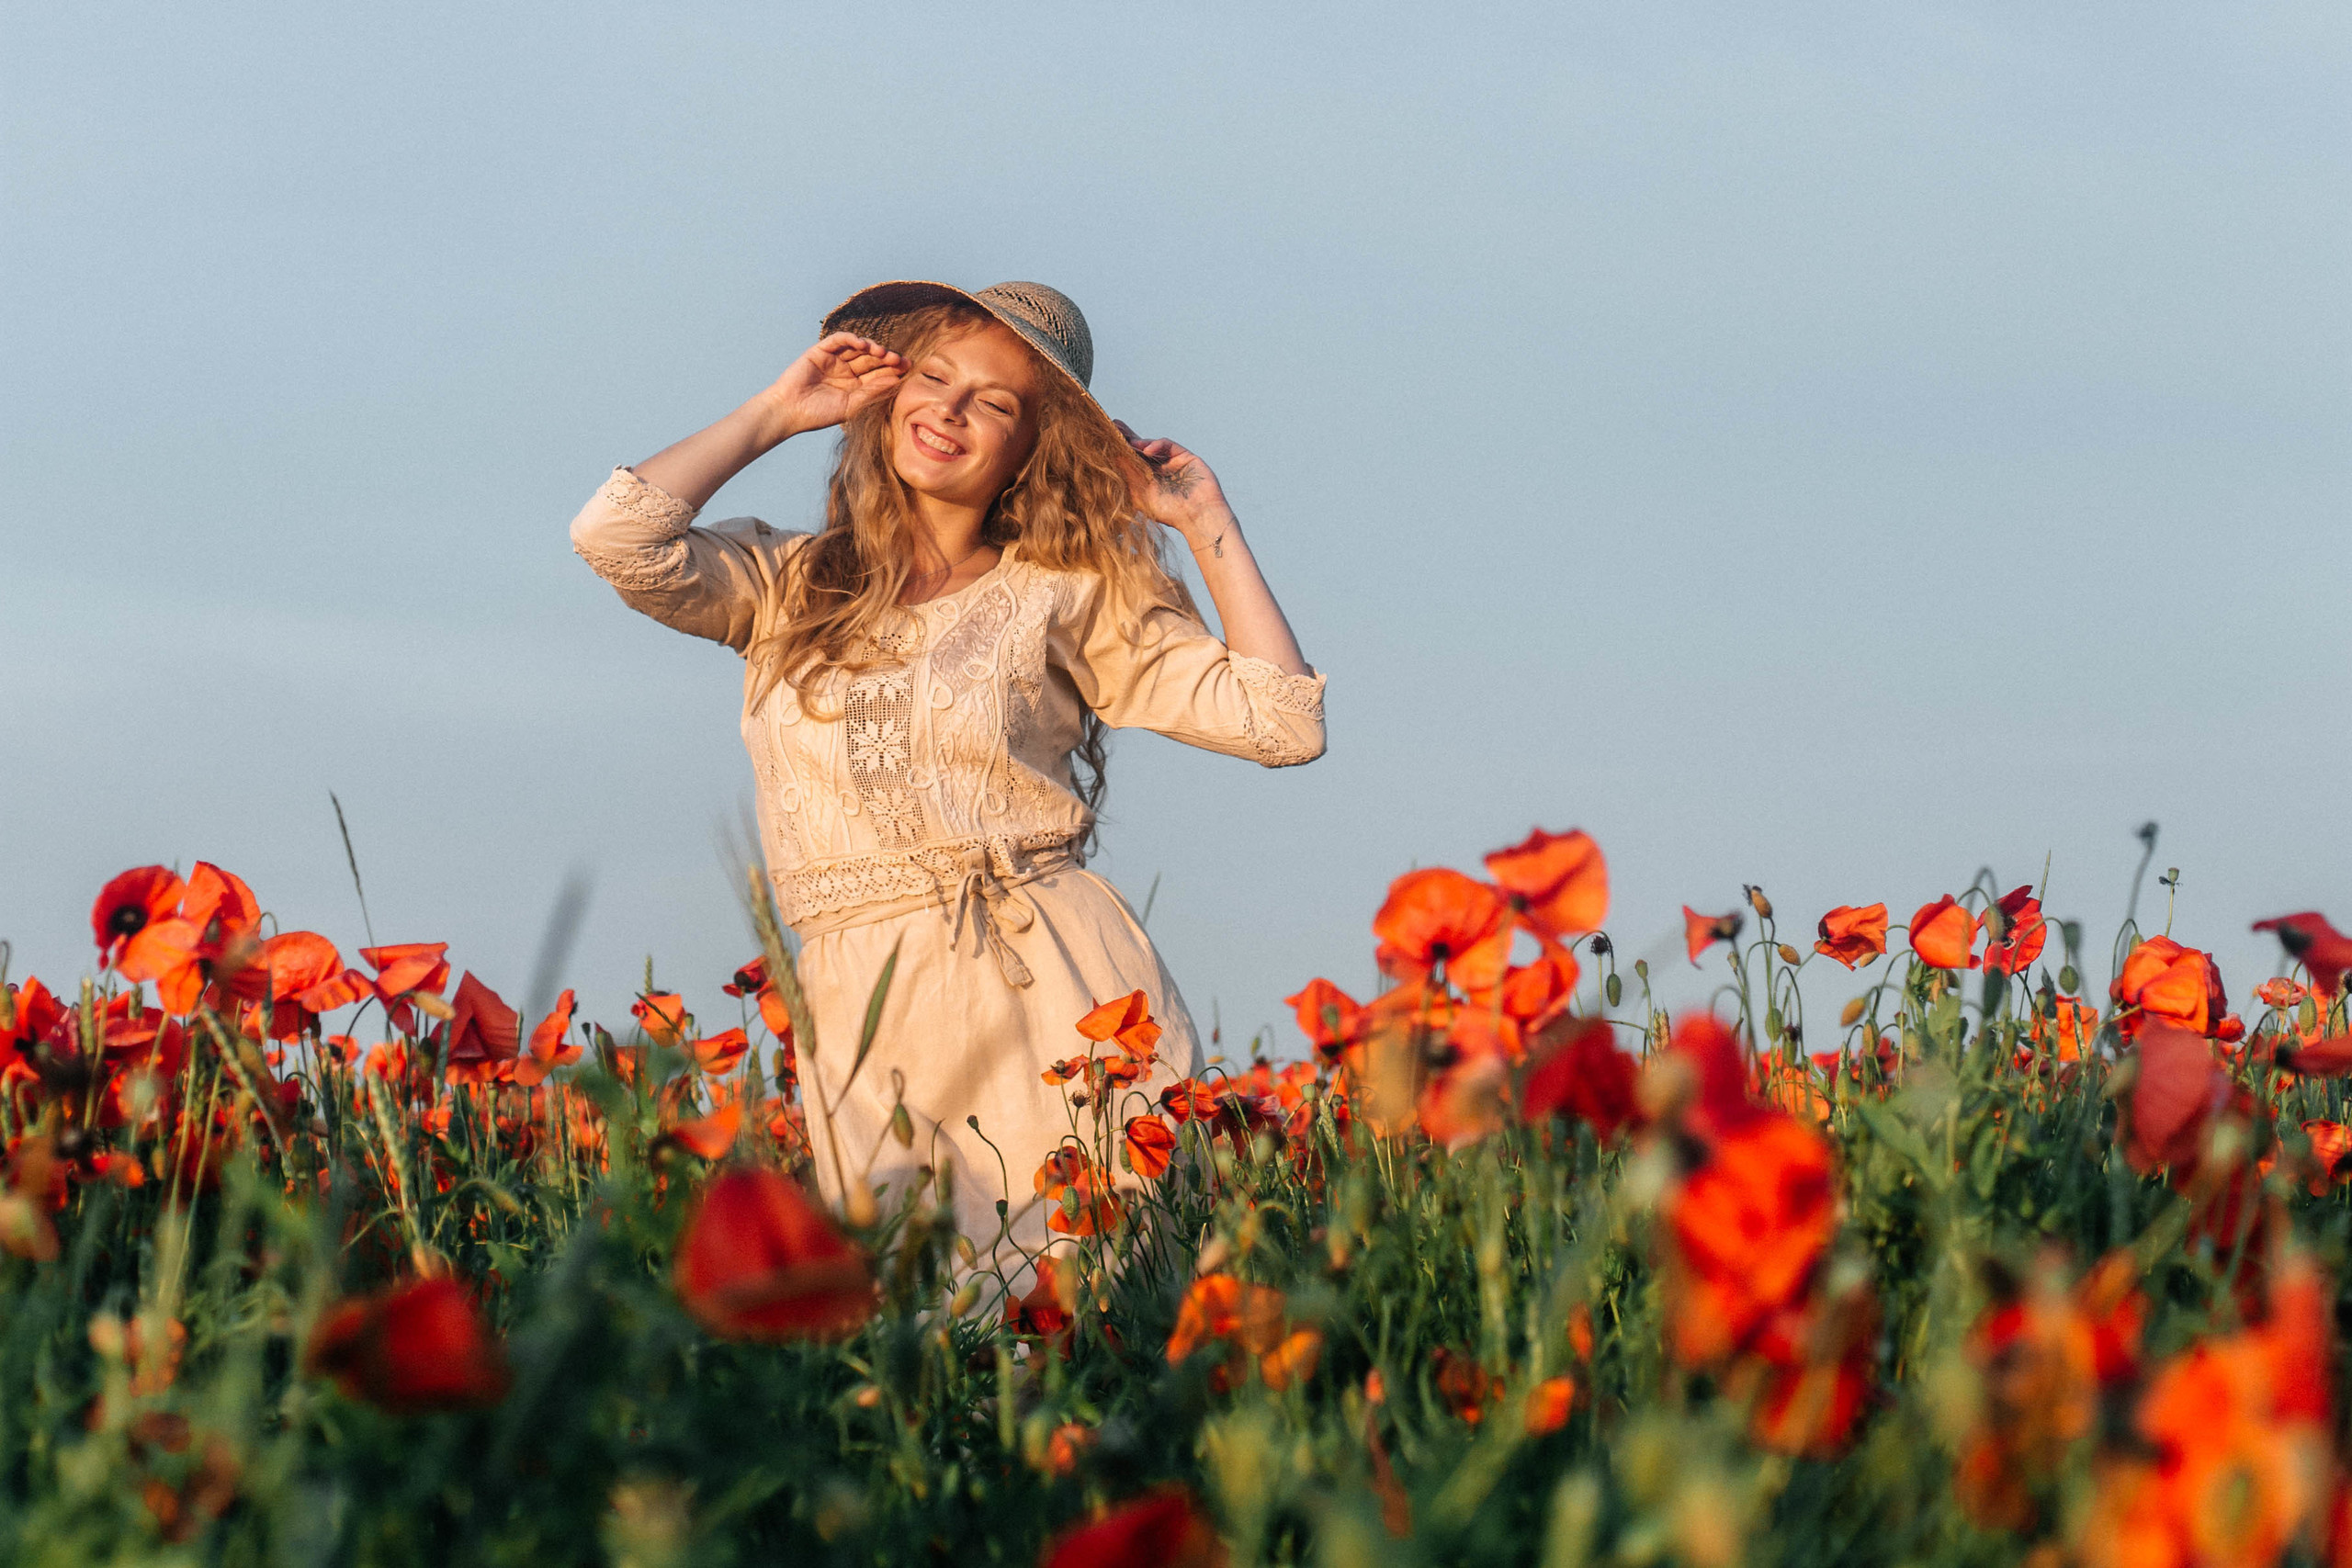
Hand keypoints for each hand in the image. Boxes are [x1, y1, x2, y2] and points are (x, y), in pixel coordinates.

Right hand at [757, 333, 906, 441]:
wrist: (789, 411)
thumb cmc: (818, 414)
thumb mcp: (851, 406)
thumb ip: (872, 393)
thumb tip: (896, 381)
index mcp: (855, 385)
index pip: (878, 373)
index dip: (893, 370)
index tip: (909, 368)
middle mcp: (846, 370)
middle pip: (871, 359)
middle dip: (886, 358)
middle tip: (900, 359)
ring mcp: (834, 359)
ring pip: (858, 347)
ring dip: (872, 347)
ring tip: (883, 352)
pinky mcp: (821, 350)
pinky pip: (839, 339)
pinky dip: (851, 339)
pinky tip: (863, 344)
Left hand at [1114, 420, 1234, 551]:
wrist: (1198, 516)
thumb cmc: (1169, 512)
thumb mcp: (1140, 494)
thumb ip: (1128, 474)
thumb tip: (1112, 455)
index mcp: (1146, 481)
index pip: (1130, 461)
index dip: (1118, 450)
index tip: (1103, 439)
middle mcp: (1158, 470)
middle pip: (1139, 449)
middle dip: (1127, 437)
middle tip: (1113, 425)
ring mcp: (1172, 462)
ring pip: (1152, 445)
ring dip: (1140, 441)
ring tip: (1129, 441)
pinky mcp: (1184, 456)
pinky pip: (1168, 445)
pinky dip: (1157, 445)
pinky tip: (1147, 450)